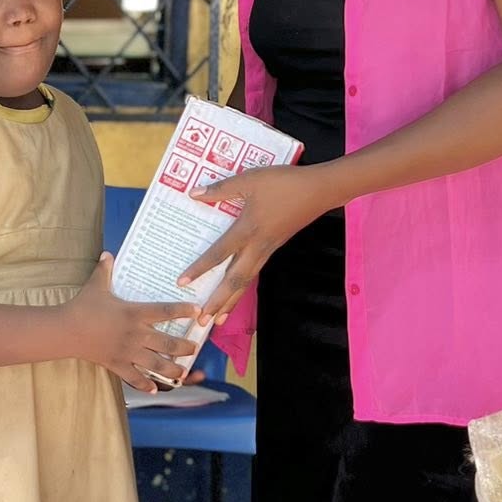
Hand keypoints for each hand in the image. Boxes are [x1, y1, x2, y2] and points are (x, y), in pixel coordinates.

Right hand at [64, 253, 196, 394]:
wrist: (66, 330)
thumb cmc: (82, 306)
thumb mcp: (95, 285)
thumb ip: (105, 270)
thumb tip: (107, 253)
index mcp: (134, 313)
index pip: (165, 311)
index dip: (183, 310)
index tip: (197, 310)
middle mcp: (136, 334)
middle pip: (168, 343)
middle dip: (185, 347)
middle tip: (195, 348)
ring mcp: (127, 352)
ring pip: (156, 364)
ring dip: (172, 370)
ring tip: (183, 372)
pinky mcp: (117, 364)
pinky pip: (134, 378)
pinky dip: (144, 385)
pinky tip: (154, 389)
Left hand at [182, 163, 342, 320]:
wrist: (318, 191)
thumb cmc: (284, 183)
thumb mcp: (250, 180)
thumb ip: (222, 189)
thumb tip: (194, 194)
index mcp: (248, 230)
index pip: (220, 253)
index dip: (200, 268)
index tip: (182, 282)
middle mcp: (257, 246)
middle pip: (235, 281)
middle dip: (218, 303)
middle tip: (202, 322)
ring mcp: (267, 250)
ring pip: (246, 281)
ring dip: (230, 301)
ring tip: (217, 319)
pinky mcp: (273, 248)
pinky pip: (254, 272)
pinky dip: (242, 287)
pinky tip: (235, 292)